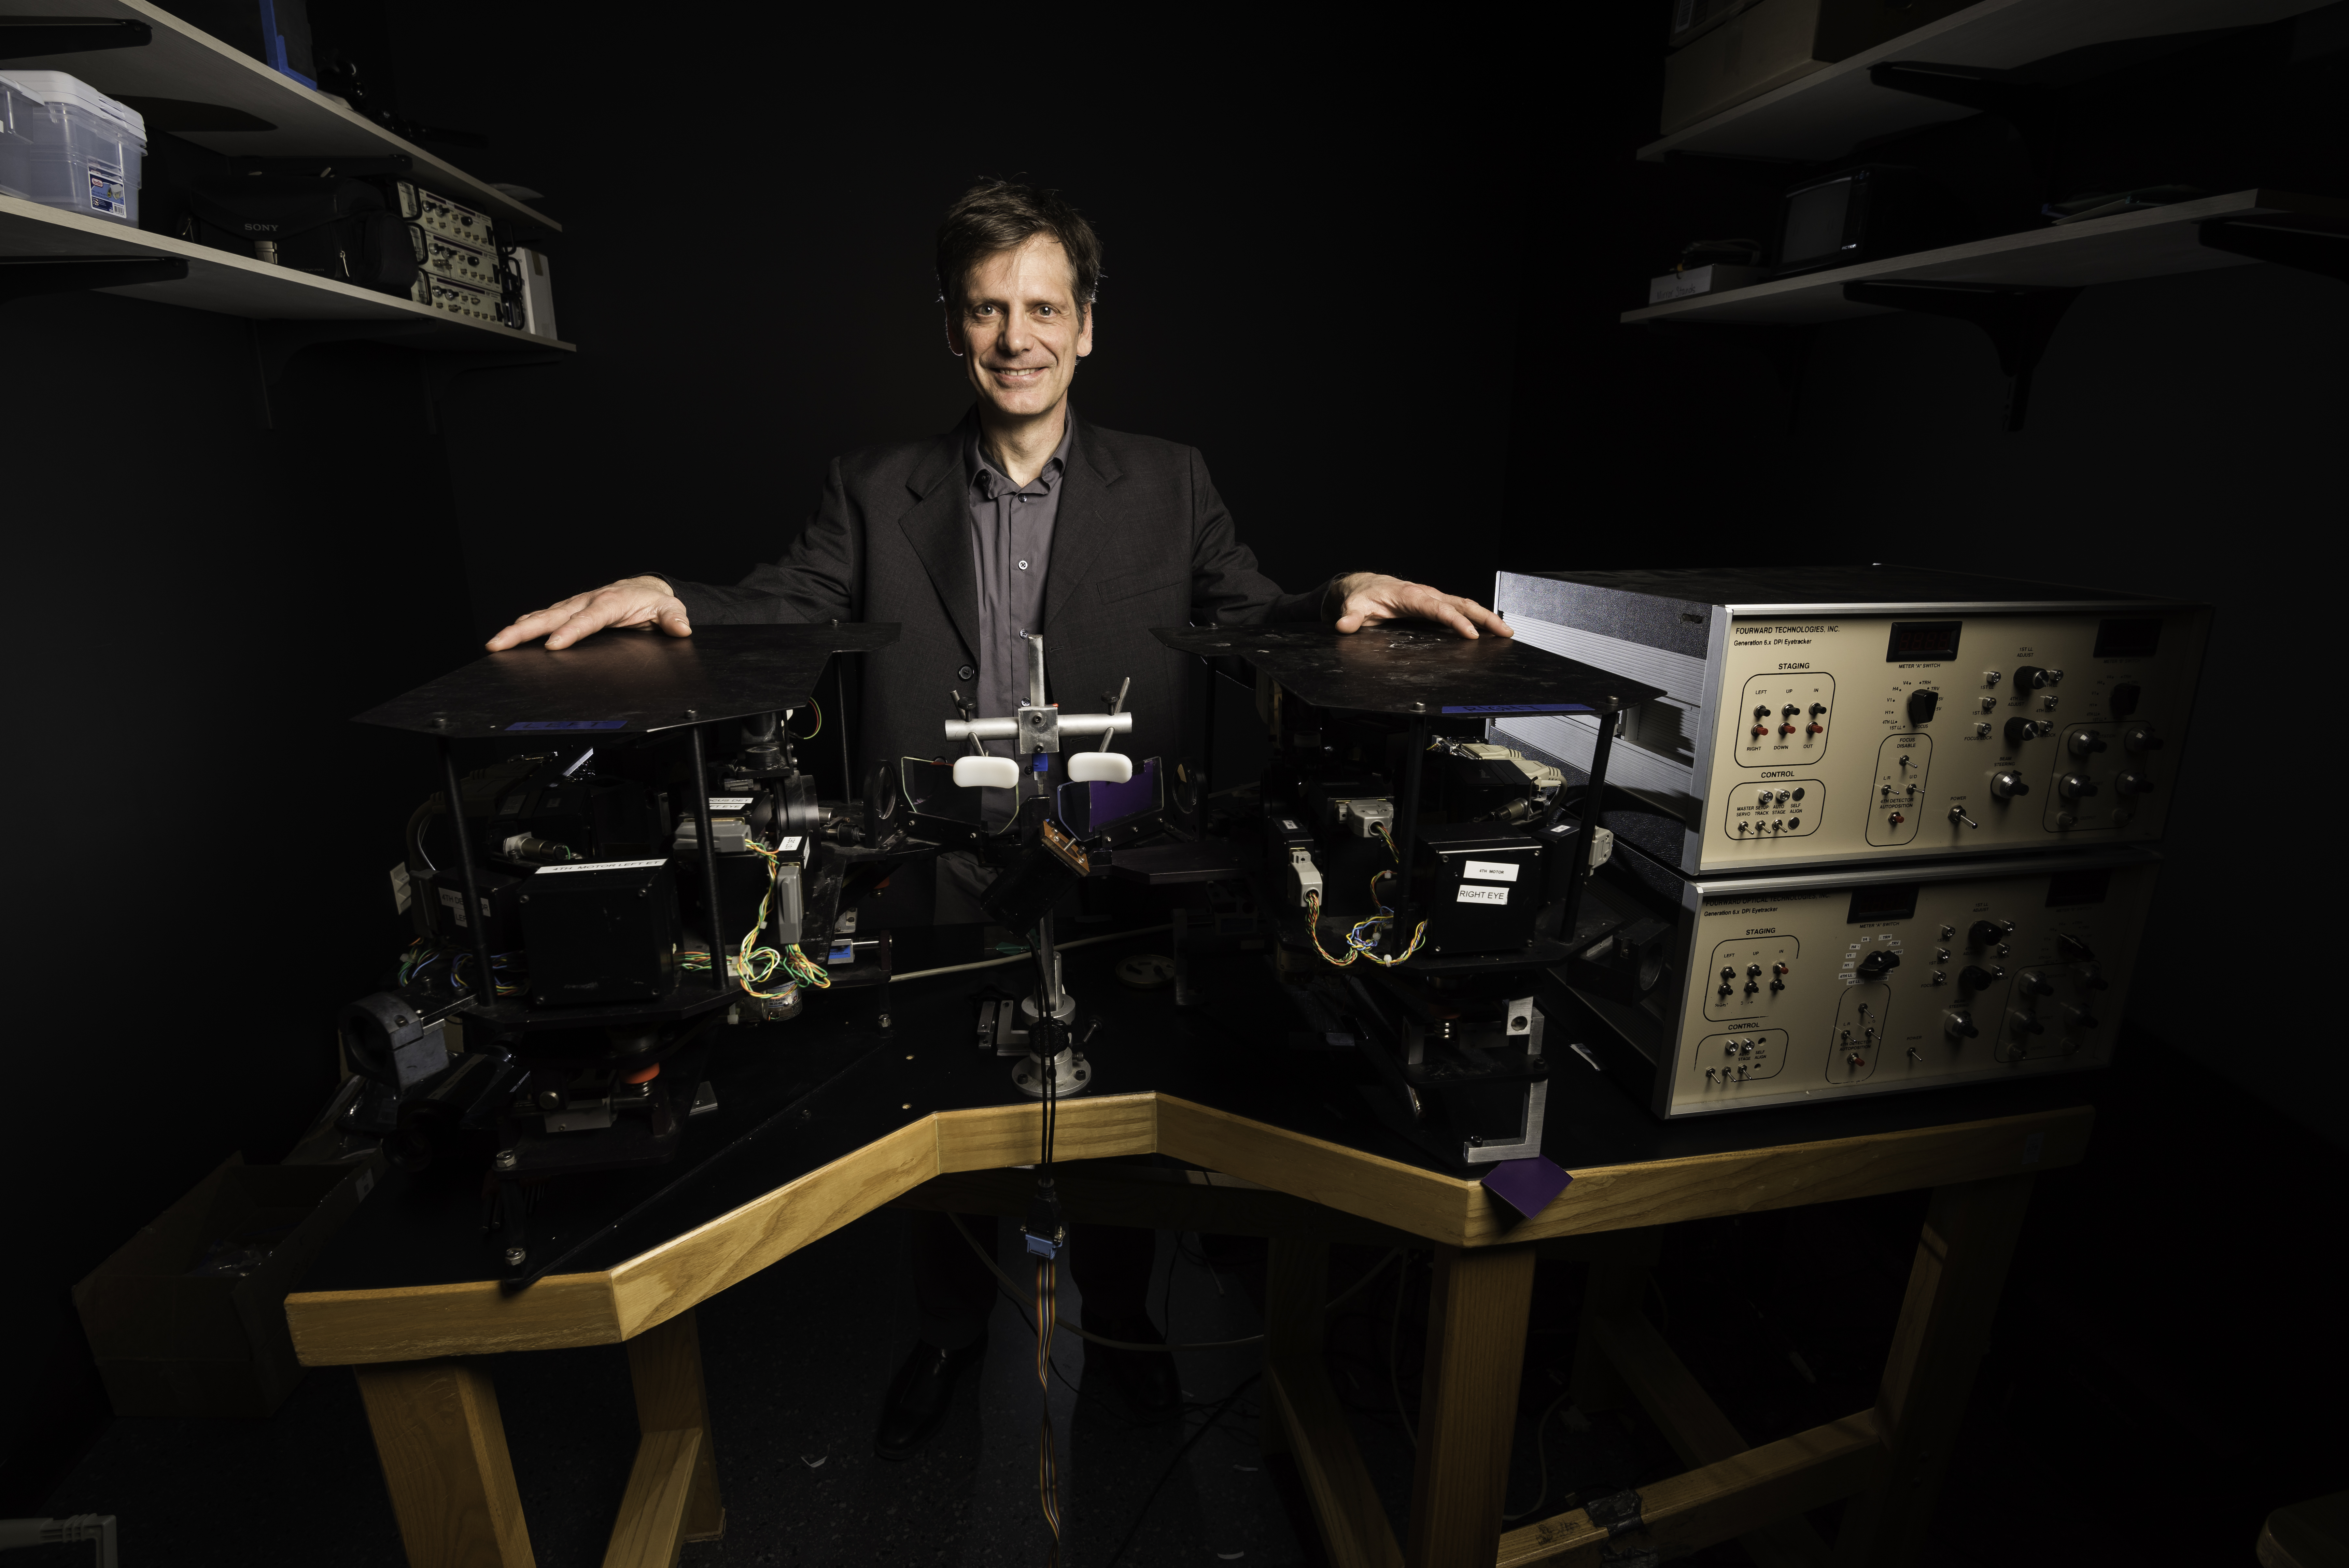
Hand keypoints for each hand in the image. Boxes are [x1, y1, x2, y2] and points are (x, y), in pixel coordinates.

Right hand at [484, 575, 689, 650]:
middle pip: (554, 616)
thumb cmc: (655, 602)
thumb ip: (674, 619)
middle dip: (526, 630)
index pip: (588, 619)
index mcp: (611, 602)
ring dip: (518, 629)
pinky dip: (526, 625)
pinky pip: (545, 618)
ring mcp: (576, 606)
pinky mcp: (570, 611)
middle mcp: (588, 601)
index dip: (571, 631)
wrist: (647, 590)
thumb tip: (682, 628)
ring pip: (543, 616)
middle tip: (502, 643)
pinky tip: (510, 636)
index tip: (553, 645)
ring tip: (496, 643)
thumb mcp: (670, 609)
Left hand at [1330, 573, 1512, 639]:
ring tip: (1505, 631)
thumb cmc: (1362, 596)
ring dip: (1486, 617)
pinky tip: (1488, 628)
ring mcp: (1432, 598)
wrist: (1362, 586)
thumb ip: (1350, 619)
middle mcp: (1426, 594)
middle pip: (1461, 604)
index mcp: (1410, 596)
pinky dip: (1476, 617)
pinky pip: (1459, 608)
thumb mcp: (1353, 607)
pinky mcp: (1434, 603)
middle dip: (1484, 617)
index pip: (1438, 609)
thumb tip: (1343, 625)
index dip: (1456, 622)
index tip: (1471, 634)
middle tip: (1504, 631)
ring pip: (1464, 605)